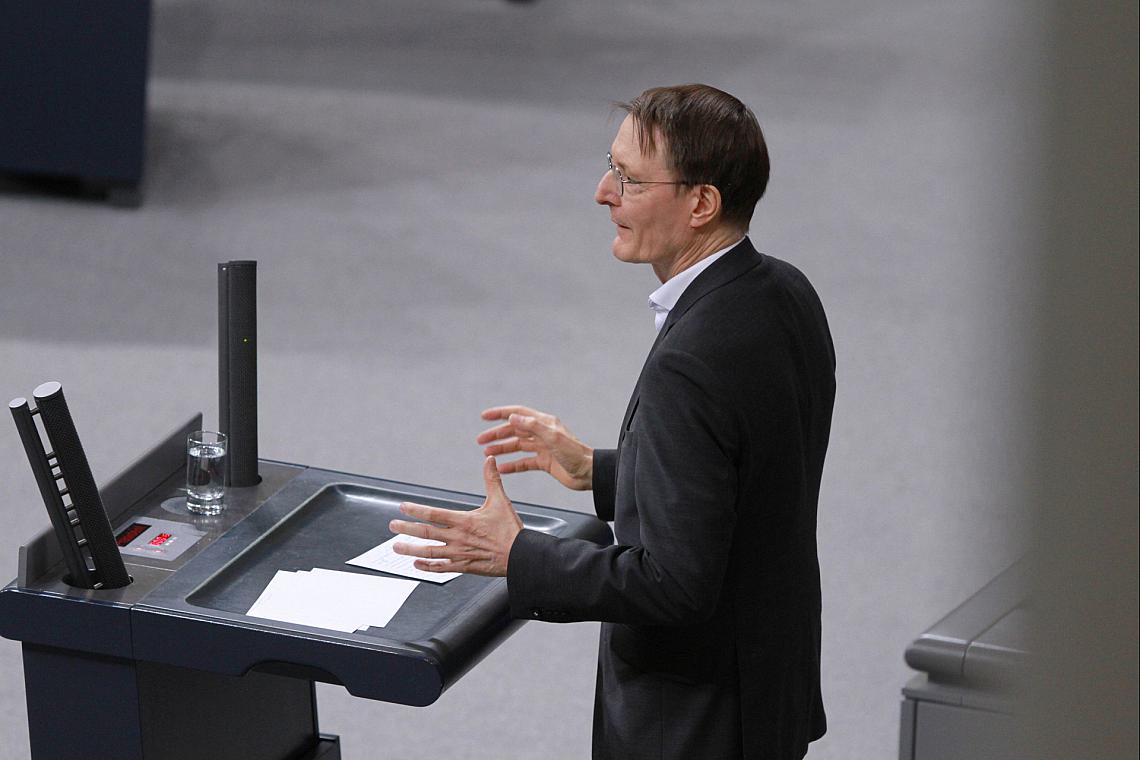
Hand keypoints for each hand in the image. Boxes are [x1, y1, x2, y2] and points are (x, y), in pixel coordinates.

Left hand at [388, 457, 523, 576]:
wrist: (520, 556)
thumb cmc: (510, 530)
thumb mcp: (501, 501)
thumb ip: (492, 480)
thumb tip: (489, 460)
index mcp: (464, 521)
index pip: (434, 514)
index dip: (416, 510)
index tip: (402, 507)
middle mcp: (458, 538)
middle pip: (426, 532)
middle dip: (406, 529)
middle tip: (392, 526)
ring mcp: (459, 553)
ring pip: (429, 552)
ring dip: (411, 549)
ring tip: (397, 547)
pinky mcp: (463, 566)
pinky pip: (441, 567)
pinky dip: (427, 566)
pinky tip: (417, 564)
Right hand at [477, 405, 593, 490]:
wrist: (588, 473)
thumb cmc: (575, 454)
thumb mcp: (552, 437)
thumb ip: (532, 426)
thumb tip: (513, 417)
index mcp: (544, 423)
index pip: (518, 413)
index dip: (500, 413)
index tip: (485, 416)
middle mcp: (542, 433)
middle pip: (515, 430)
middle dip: (497, 434)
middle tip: (481, 440)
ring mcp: (543, 447)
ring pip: (517, 446)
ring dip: (502, 449)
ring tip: (487, 453)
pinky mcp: (544, 462)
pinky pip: (524, 462)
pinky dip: (512, 465)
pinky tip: (502, 468)